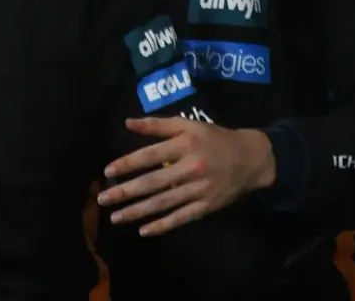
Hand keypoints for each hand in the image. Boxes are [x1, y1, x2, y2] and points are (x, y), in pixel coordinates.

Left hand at [96, 118, 274, 236]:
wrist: (250, 158)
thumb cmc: (214, 139)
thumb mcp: (189, 125)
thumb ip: (158, 125)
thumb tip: (128, 122)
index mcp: (185, 145)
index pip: (150, 155)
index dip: (128, 163)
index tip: (108, 170)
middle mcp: (190, 168)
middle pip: (153, 182)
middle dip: (126, 192)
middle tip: (103, 199)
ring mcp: (198, 189)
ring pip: (163, 203)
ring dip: (138, 212)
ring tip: (116, 218)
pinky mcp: (206, 206)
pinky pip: (181, 218)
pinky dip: (162, 225)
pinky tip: (144, 231)